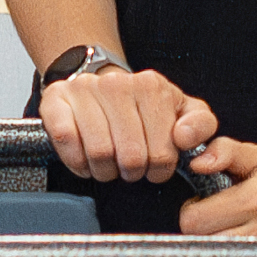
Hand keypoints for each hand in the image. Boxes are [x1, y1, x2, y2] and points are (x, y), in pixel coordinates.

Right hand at [38, 64, 214, 187]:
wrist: (99, 88)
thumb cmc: (142, 107)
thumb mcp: (182, 110)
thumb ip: (201, 123)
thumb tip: (185, 137)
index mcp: (151, 86)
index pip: (163, 150)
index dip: (160, 169)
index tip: (155, 167)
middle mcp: (116, 84)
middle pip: (131, 156)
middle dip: (132, 172)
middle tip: (130, 168)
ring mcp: (83, 91)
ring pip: (99, 153)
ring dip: (104, 171)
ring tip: (109, 165)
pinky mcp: (55, 102)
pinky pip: (67, 142)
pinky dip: (77, 162)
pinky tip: (86, 160)